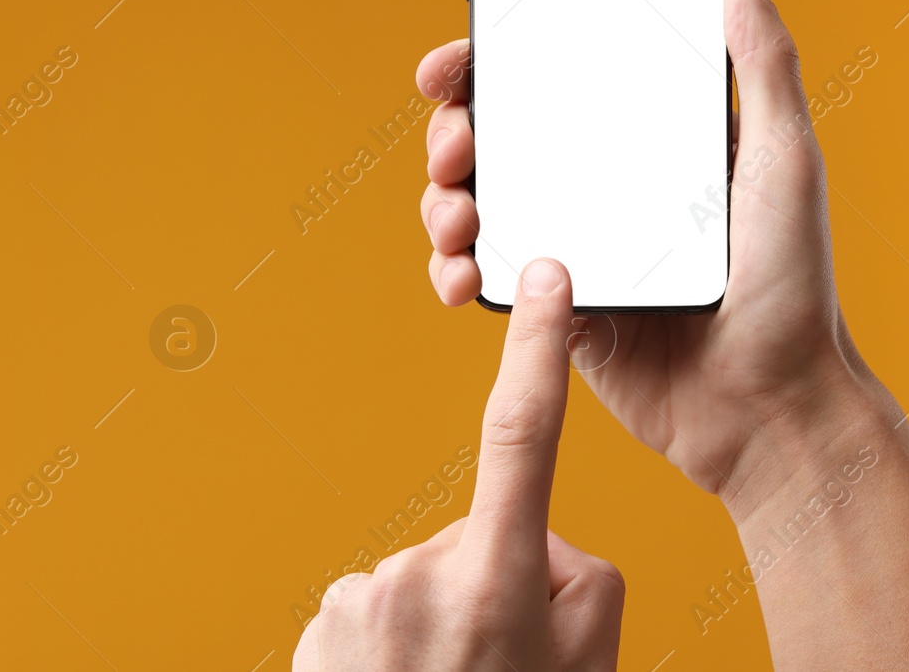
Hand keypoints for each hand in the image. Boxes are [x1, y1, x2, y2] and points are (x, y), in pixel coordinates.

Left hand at [292, 259, 623, 671]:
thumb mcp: (592, 658)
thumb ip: (575, 571)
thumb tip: (533, 541)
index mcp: (499, 576)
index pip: (524, 433)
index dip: (537, 347)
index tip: (542, 276)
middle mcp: (419, 575)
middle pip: (474, 536)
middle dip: (490, 580)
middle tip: (496, 661)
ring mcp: (358, 603)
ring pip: (418, 579)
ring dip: (436, 621)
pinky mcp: (316, 631)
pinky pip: (371, 612)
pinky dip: (391, 647)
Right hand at [415, 0, 886, 508]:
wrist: (773, 410)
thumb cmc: (794, 283)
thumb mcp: (784, 157)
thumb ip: (762, 62)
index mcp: (646, 137)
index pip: (556, 76)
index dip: (493, 62)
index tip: (457, 60)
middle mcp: (602, 183)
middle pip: (500, 135)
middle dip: (454, 130)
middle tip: (455, 145)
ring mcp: (574, 245)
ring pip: (478, 202)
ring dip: (443, 199)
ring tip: (456, 217)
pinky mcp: (554, 308)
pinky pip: (486, 277)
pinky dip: (452, 272)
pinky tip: (460, 279)